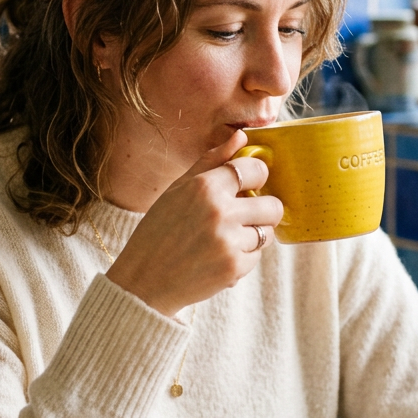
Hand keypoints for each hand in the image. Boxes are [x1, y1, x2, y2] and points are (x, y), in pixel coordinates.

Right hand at [105, 130, 282, 316]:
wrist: (144, 280)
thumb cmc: (158, 231)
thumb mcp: (178, 189)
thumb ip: (212, 160)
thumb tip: (242, 136)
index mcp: (205, 186)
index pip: (256, 169)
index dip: (258, 176)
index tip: (251, 183)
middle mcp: (220, 212)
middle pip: (273, 205)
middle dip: (263, 209)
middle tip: (245, 215)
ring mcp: (229, 242)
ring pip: (266, 232)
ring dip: (251, 235)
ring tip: (224, 239)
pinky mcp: (234, 268)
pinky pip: (256, 256)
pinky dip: (242, 257)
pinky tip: (217, 257)